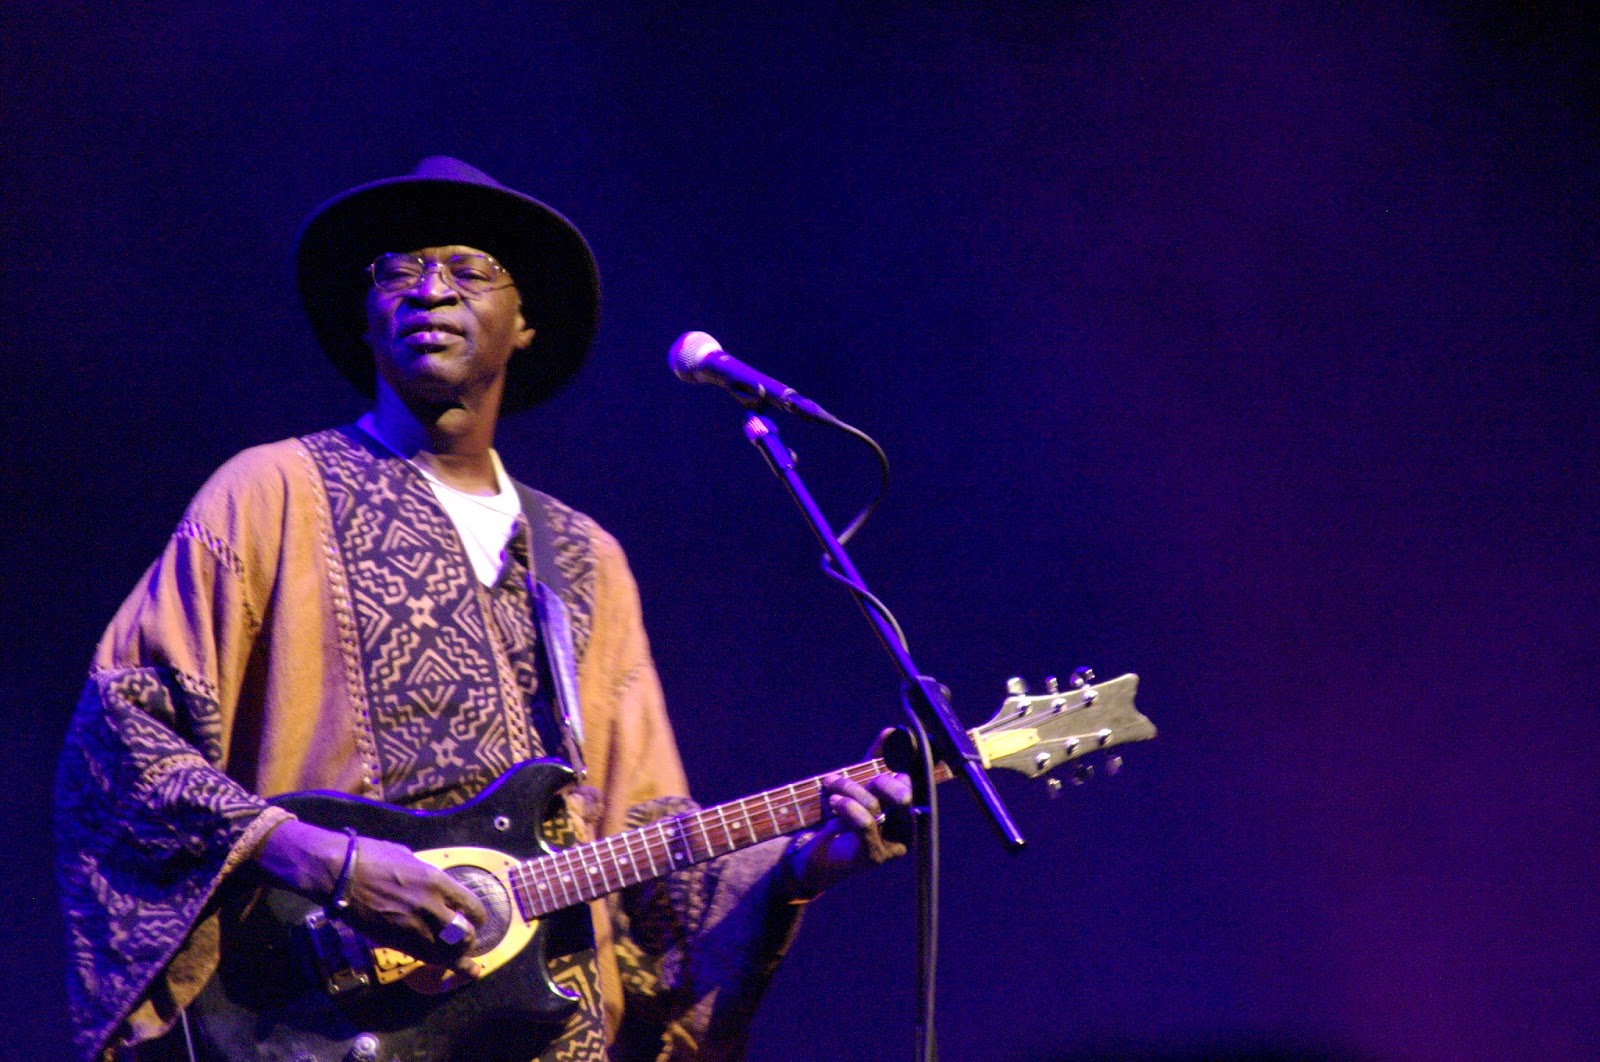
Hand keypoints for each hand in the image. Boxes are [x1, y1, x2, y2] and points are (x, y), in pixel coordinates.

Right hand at [256, 819, 486, 974]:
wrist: (340, 874)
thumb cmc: (372, 857)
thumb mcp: (409, 858)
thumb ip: (426, 875)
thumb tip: (434, 884)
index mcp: (436, 881)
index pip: (471, 906)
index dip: (478, 917)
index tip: (477, 920)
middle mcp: (430, 907)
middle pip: (463, 935)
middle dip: (469, 941)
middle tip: (469, 943)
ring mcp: (411, 927)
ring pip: (445, 953)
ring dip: (455, 958)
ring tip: (463, 963)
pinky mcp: (393, 941)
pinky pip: (422, 956)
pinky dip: (435, 961)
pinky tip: (443, 966)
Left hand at [785, 729, 914, 900]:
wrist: (814, 856)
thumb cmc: (839, 819)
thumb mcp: (858, 785)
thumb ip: (875, 760)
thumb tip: (890, 731)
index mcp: (909, 811)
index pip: (909, 781)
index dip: (890, 768)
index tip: (869, 767)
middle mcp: (908, 831)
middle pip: (901, 794)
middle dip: (874, 780)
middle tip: (848, 778)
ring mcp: (893, 846)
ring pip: (875, 804)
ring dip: (847, 788)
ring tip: (829, 785)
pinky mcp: (874, 856)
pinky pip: (865, 823)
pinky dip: (847, 807)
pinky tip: (833, 801)